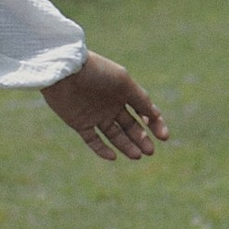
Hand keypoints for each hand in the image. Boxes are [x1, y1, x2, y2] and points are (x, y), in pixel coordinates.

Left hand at [42, 51, 166, 161]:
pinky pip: (93, 140)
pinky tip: (113, 156)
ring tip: (138, 155)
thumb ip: (140, 99)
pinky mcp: (79, 123)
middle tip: (150, 151)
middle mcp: (110, 105)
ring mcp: (95, 115)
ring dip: (127, 146)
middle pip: (130, 126)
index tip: (163, 136)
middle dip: (142, 139)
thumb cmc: (97, 72)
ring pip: (114, 135)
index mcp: (123, 92)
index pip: (144, 111)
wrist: (64, 72)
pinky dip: (102, 150)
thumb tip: (156, 115)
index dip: (155, 124)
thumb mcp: (124, 82)